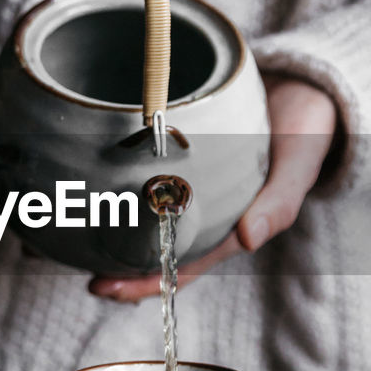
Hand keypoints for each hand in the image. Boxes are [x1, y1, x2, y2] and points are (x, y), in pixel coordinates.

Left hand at [89, 76, 339, 300]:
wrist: (303, 82)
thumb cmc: (304, 128)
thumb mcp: (298, 164)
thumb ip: (279, 201)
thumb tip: (250, 240)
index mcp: (228, 225)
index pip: (181, 265)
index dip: (145, 283)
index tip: (105, 288)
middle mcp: (203, 209)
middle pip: (152, 247)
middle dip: (114, 263)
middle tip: (72, 271)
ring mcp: (188, 182)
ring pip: (141, 213)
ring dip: (105, 225)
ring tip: (66, 233)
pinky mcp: (176, 150)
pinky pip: (143, 171)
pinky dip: (114, 179)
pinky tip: (85, 177)